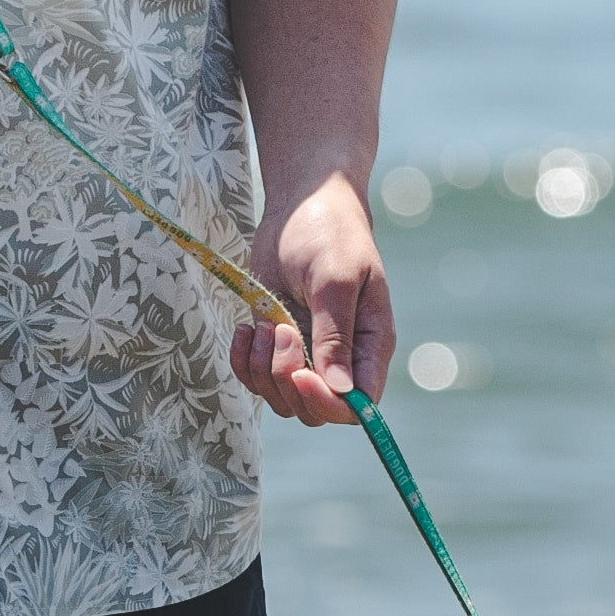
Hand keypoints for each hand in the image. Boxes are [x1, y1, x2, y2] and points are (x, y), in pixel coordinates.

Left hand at [233, 170, 390, 426]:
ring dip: (261, 370)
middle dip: (286, 380)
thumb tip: (342, 390)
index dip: (327, 403)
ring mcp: (307, 355)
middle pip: (315, 411)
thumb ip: (336, 335)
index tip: (299, 373)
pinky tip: (246, 328)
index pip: (358, 407)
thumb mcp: (334, 280)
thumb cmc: (329, 234)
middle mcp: (342, 359)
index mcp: (371, 348)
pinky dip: (243, 361)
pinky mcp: (275, 344)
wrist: (301, 204)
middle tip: (278, 330)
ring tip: (264, 324)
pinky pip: (256, 379)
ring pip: (282, 400)